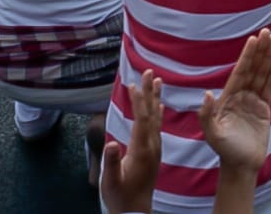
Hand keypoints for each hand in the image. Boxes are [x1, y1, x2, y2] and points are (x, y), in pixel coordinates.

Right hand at [99, 70, 162, 213]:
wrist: (135, 211)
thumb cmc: (120, 197)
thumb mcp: (111, 181)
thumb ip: (112, 162)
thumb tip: (111, 144)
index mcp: (142, 150)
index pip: (142, 119)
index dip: (139, 100)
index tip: (135, 82)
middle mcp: (152, 146)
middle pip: (152, 113)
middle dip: (150, 91)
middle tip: (150, 71)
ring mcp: (154, 148)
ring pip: (156, 117)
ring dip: (156, 98)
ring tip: (158, 80)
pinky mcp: (153, 152)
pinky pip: (157, 126)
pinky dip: (157, 113)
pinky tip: (160, 105)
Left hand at [198, 31, 270, 175]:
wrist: (241, 165)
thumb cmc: (225, 150)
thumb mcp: (212, 134)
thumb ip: (207, 115)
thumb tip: (207, 93)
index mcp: (227, 98)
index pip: (239, 72)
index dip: (247, 56)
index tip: (253, 39)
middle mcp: (240, 96)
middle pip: (252, 68)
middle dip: (259, 50)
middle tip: (267, 31)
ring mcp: (252, 101)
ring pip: (261, 74)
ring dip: (267, 57)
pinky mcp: (263, 108)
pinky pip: (268, 86)